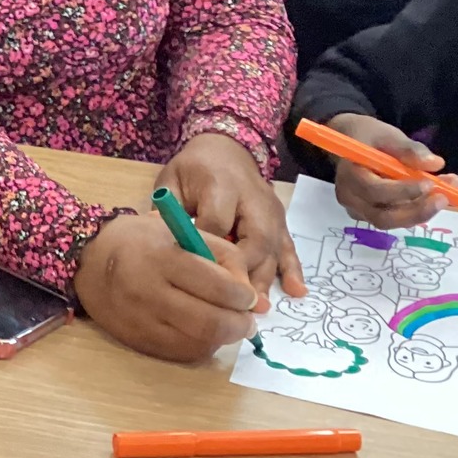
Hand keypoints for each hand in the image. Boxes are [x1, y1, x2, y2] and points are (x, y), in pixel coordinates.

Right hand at [73, 212, 261, 361]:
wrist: (87, 260)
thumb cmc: (139, 240)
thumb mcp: (181, 231)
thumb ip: (222, 257)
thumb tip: (254, 299)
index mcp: (162, 258)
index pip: (218, 287)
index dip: (244, 297)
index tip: (249, 297)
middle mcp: (149, 292)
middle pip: (211, 323)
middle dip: (240, 326)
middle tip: (247, 321)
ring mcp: (141, 321)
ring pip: (199, 343)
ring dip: (222, 338)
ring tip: (225, 324)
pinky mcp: (137, 341)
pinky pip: (181, 353)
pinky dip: (200, 345)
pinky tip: (201, 331)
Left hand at [154, 132, 303, 297]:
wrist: (226, 148)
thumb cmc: (194, 169)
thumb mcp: (173, 182)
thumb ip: (169, 211)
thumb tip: (160, 243)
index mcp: (221, 185)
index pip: (217, 221)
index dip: (208, 248)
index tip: (197, 273)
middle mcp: (253, 199)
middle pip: (254, 239)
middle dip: (244, 272)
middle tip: (232, 302)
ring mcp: (271, 211)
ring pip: (273, 248)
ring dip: (265, 279)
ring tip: (257, 308)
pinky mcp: (280, 221)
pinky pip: (289, 246)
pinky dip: (293, 270)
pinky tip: (296, 291)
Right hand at [326, 114, 457, 227]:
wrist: (351, 144)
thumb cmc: (368, 137)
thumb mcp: (387, 135)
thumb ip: (409, 149)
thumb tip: (434, 164)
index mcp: (349, 174)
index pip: (374, 191)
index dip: (403, 191)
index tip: (430, 183)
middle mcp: (350, 198)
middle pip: (382, 217)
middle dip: (415, 211)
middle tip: (443, 199)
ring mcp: (358, 210)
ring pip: (391, 221)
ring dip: (420, 212)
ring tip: (445, 196)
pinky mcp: (370, 214)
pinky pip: (394, 218)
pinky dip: (416, 211)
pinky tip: (434, 198)